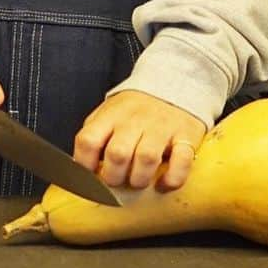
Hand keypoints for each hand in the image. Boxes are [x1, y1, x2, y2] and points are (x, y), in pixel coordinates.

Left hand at [74, 91, 206, 191]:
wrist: (175, 83)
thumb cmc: (136, 109)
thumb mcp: (109, 113)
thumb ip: (95, 136)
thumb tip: (80, 170)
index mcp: (111, 115)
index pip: (88, 141)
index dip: (84, 165)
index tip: (89, 177)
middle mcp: (135, 120)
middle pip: (117, 154)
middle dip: (114, 177)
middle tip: (118, 180)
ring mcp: (162, 127)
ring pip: (146, 159)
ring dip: (140, 179)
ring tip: (139, 181)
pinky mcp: (186, 136)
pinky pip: (181, 163)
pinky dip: (172, 179)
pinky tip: (164, 183)